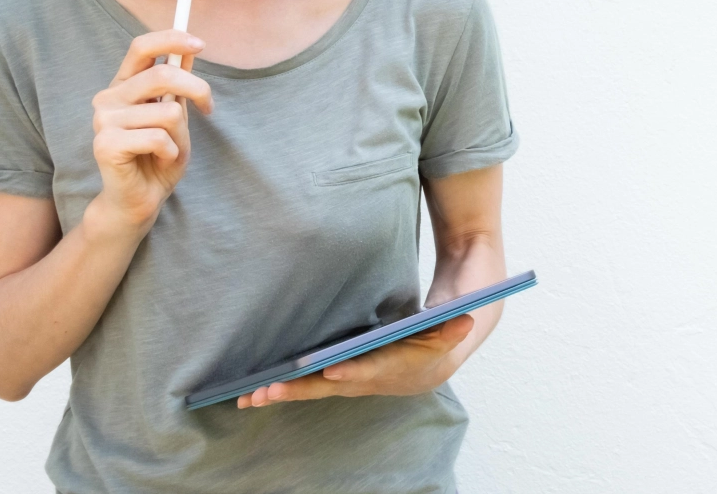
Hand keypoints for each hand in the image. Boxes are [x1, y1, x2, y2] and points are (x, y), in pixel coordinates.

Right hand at [88, 29, 212, 229]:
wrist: (140, 200)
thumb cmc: (158, 158)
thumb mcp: (175, 116)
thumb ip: (178, 86)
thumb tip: (190, 49)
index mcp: (123, 86)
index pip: (141, 47)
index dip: (171, 39)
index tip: (200, 44)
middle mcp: (108, 98)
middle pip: (162, 75)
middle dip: (197, 89)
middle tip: (208, 107)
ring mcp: (103, 120)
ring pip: (167, 112)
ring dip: (181, 134)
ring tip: (168, 149)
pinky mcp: (106, 144)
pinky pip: (158, 137)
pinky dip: (170, 151)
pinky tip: (159, 160)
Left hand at [237, 314, 475, 408]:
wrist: (432, 364)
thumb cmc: (437, 339)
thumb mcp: (450, 328)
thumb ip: (455, 325)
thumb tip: (466, 318)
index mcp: (394, 368)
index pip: (371, 369)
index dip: (353, 371)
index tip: (330, 371)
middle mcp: (369, 381)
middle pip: (331, 386)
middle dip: (300, 389)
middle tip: (268, 391)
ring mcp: (351, 383)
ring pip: (314, 390)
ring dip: (283, 394)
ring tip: (250, 397)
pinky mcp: (338, 380)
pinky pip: (308, 386)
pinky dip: (283, 390)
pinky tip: (254, 395)